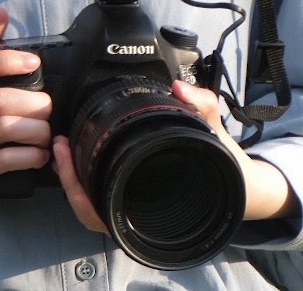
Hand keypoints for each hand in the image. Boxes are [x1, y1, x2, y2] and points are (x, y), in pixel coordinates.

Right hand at [0, 8, 53, 238]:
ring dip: (36, 129)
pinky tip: (39, 154)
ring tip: (46, 131)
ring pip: (5, 129)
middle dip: (33, 103)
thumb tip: (0, 13)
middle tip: (48, 106)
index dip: (2, 61)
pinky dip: (30, 156)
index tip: (33, 62)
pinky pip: (5, 160)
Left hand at [51, 80, 296, 235]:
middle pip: (89, 211)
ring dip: (73, 181)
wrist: (242, 187)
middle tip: (59, 145)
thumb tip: (180, 88)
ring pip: (92, 207)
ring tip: (62, 148)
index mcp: (152, 207)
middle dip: (68, 180)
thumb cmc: (223, 167)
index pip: (102, 212)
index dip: (78, 190)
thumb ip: (201, 107)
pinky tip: (78, 156)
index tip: (66, 155)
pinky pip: (101, 199)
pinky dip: (85, 182)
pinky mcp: (133, 200)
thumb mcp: (214, 134)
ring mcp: (134, 210)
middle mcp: (139, 214)